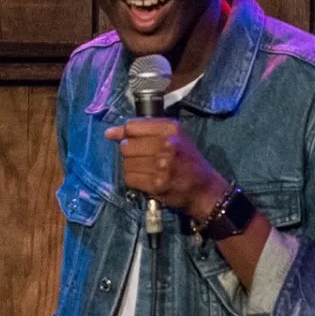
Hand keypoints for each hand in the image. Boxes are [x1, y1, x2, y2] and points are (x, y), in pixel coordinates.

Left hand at [106, 118, 229, 219]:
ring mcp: (162, 165)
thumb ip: (144, 131)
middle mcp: (167, 144)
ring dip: (132, 168)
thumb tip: (110, 133)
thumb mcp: (173, 138)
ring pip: (126, 163)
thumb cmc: (187, 161)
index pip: (132, 126)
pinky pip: (130, 179)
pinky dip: (134, 181)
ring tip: (146, 170)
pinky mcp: (157, 184)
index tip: (117, 137)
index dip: (123, 133)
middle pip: (127, 146)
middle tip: (142, 159)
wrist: (204, 189)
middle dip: (130, 154)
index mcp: (170, 128)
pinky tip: (146, 180)